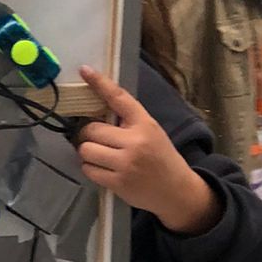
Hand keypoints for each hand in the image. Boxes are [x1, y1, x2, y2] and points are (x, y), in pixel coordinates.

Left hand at [75, 67, 219, 233]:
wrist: (176, 191)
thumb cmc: (161, 158)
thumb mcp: (152, 132)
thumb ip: (128, 121)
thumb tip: (96, 111)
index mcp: (144, 124)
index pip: (119, 98)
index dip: (99, 83)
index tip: (85, 70)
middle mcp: (135, 141)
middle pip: (91, 129)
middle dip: (90, 135)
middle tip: (98, 140)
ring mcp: (125, 163)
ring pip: (86, 150)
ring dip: (88, 152)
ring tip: (101, 156)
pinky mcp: (118, 182)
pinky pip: (88, 169)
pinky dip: (91, 168)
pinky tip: (103, 169)